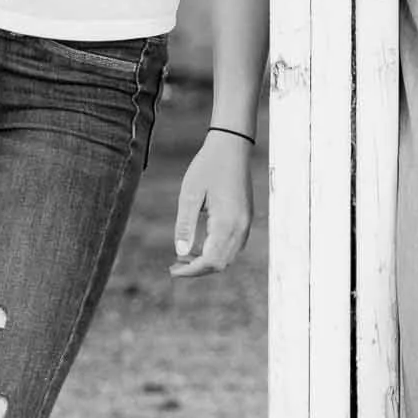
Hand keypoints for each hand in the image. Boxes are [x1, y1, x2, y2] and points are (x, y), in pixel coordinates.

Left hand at [171, 130, 253, 278]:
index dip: (190, 271)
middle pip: (220, 264)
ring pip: (228, 257)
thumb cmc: (208, 167)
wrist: (232, 146)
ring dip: (207, 262)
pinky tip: (200, 245)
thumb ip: (185, 225)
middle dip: (197, 270)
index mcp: (226, 222)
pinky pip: (233, 246)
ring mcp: (246, 223)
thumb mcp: (190, 194)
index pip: (210, 261)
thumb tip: (181, 254)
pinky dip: (217, 252)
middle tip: (174, 266)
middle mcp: (241, 227)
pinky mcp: (245, 218)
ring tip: (184, 257)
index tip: (172, 270)